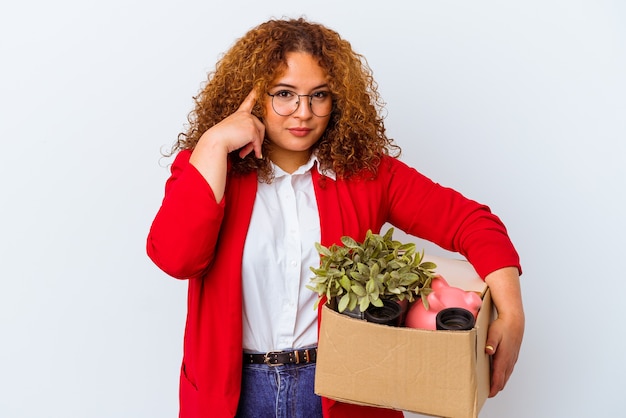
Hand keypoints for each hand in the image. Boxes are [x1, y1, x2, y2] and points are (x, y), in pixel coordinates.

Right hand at [189, 90, 264, 200]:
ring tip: (245, 152)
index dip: (254, 93)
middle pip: (260, 127)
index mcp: (239, 114)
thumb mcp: (232, 133)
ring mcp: (249, 121)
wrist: (215, 141)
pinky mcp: (252, 130)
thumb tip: (254, 147)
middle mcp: (245, 115)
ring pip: (259, 136)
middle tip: (248, 150)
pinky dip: (256, 150)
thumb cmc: (219, 140)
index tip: (259, 85)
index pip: (248, 102)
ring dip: (254, 146)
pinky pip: (258, 142)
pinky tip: (254, 155)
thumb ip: (243, 135)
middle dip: (256, 140)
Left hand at [484, 267, 524, 396]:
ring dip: (500, 382)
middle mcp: (509, 359)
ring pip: (507, 374)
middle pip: (503, 378)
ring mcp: (512, 357)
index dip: (494, 386)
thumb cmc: (503, 325)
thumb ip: (490, 342)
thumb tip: (488, 351)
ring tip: (492, 388)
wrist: (515, 319)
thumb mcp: (494, 332)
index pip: (498, 376)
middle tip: (488, 394)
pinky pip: (508, 369)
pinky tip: (500, 375)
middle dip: (496, 387)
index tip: (489, 394)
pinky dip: (504, 375)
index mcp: (504, 356)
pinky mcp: (513, 354)